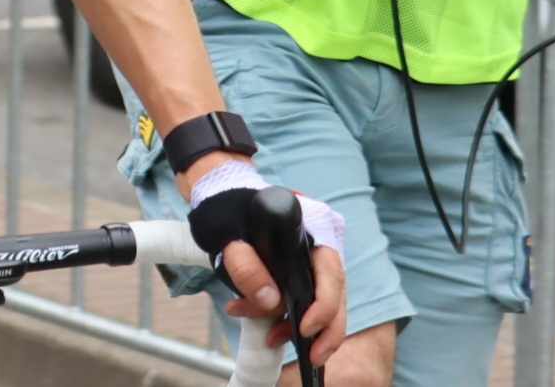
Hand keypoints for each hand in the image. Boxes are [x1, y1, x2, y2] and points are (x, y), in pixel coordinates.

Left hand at [188, 162, 346, 368]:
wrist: (219, 197)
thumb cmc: (225, 208)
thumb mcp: (227, 230)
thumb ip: (244, 264)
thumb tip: (269, 301)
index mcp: (311, 225)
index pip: (331, 270)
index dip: (324, 304)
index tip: (304, 327)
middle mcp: (318, 245)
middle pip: (335, 292)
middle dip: (325, 329)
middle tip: (312, 357)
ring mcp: (310, 260)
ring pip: (321, 301)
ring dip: (302, 327)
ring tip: (273, 338)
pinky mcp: (298, 274)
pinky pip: (303, 300)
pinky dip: (289, 319)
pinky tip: (268, 329)